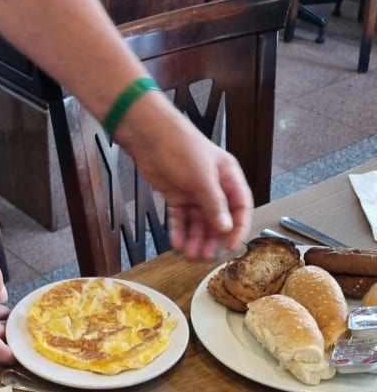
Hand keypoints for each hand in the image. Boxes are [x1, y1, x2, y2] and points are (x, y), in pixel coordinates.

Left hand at [116, 96, 253, 259]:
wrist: (150, 137)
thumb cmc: (180, 146)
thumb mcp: (202, 177)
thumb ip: (215, 204)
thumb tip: (226, 228)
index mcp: (228, 177)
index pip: (240, 207)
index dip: (238, 228)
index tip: (231, 245)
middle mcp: (214, 186)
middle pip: (218, 219)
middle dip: (213, 238)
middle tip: (206, 255)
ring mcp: (195, 192)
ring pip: (199, 222)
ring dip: (195, 238)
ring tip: (190, 254)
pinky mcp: (177, 196)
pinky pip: (181, 219)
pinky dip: (179, 231)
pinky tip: (177, 243)